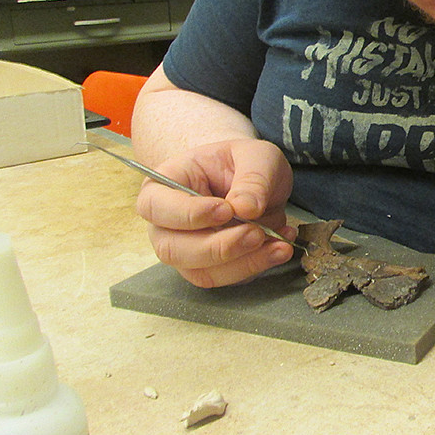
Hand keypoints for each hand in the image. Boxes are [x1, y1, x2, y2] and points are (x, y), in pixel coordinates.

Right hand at [135, 139, 297, 287]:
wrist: (253, 179)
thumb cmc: (243, 162)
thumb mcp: (256, 156)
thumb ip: (252, 178)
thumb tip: (246, 209)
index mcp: (164, 184)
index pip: (155, 206)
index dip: (188, 213)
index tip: (226, 210)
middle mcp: (166, 223)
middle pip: (172, 249)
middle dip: (219, 247)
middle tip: (256, 232)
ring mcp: (185, 250)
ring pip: (201, 272)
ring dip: (243, 262)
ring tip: (278, 242)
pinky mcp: (210, 268)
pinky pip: (226, 279)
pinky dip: (256, 266)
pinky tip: (280, 247)